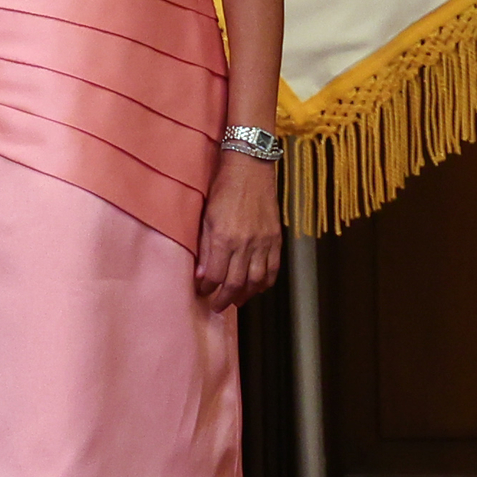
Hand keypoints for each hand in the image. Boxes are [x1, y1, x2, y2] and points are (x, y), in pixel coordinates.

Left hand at [198, 151, 285, 309]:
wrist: (250, 170)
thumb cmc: (222, 190)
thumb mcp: (205, 217)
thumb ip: (203, 247)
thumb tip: (201, 275)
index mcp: (223, 238)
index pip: (214, 276)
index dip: (207, 288)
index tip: (202, 292)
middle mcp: (244, 244)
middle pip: (235, 283)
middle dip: (224, 299)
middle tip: (217, 307)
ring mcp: (263, 243)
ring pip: (256, 281)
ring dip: (246, 295)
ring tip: (236, 301)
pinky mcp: (276, 239)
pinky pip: (273, 269)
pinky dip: (266, 283)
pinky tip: (257, 288)